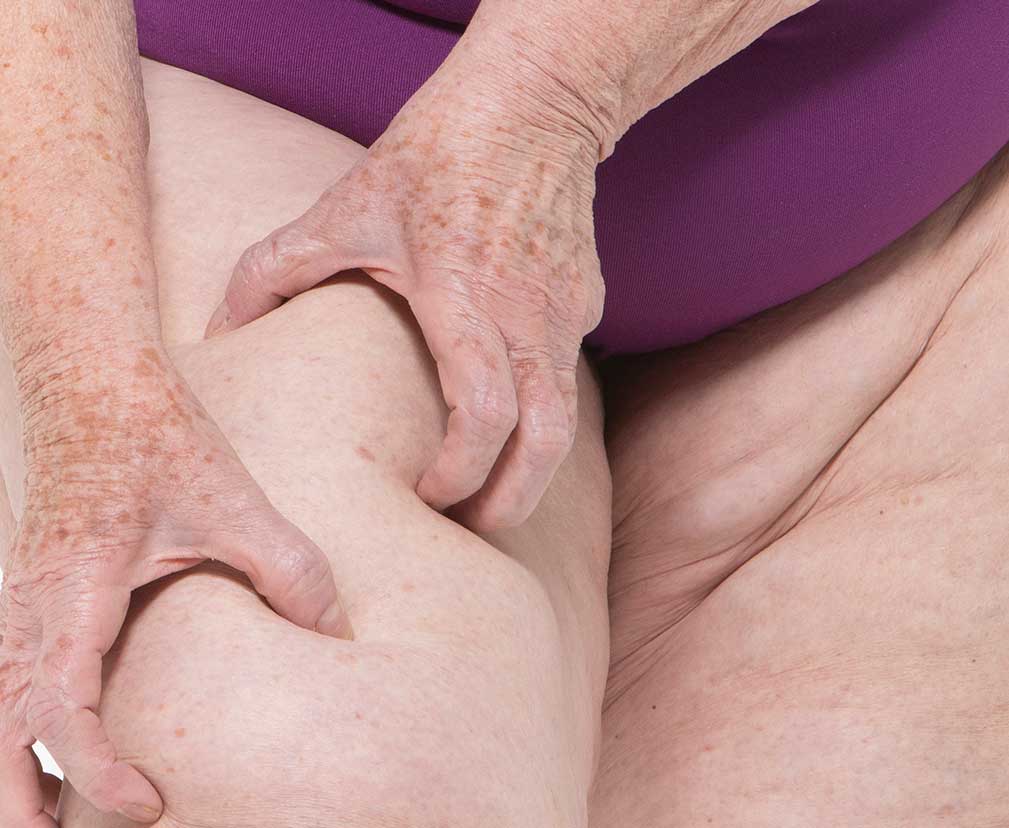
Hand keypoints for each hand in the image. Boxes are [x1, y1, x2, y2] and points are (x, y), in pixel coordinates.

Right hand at [0, 342, 347, 826]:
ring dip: (13, 775)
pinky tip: (56, 758)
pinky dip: (20, 732)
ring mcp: (17, 604)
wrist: (98, 386)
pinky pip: (7, 682)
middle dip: (18, 806)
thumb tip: (339, 637)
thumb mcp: (235, 503)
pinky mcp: (29, 598)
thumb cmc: (159, 440)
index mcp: (72, 590)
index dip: (95, 771)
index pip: (58, 710)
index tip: (150, 804)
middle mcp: (26, 608)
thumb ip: (291, 571)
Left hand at [205, 46, 604, 530]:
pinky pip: (565, 373)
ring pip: (568, 422)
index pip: (483, 413)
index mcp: (464, 297)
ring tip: (494, 494)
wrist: (531, 107)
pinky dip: (538, 409)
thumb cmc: (434, 156)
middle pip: (545, 442)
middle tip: (474, 529)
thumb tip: (216, 333)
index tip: (426, 495)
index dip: (460, 472)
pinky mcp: (587, 305)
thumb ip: (274, 272)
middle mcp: (526, 314)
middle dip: (512, 502)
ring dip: (534, 473)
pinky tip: (505, 407)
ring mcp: (566, 312)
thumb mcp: (344, 209)